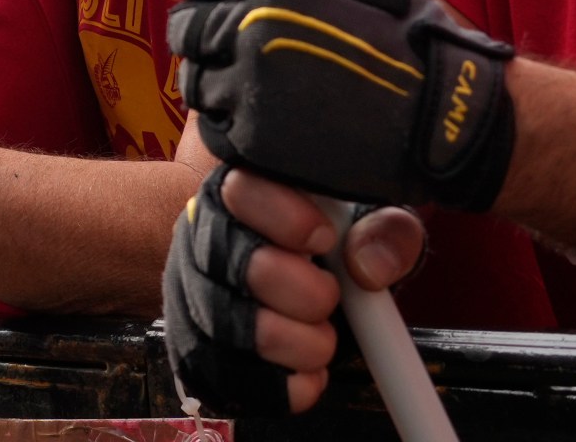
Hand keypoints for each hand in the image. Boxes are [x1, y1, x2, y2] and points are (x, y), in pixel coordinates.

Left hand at [164, 0, 515, 210]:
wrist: (443, 113)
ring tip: (269, 76)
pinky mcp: (254, 146)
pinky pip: (215, 127)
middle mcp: (250, 35)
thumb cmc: (405, 27)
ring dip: (219, 76)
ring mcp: (248, 94)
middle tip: (242, 36)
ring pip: (195, 81)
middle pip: (183, 28)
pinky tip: (273, 112)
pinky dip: (233, 120)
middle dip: (204, 27)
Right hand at [165, 167, 427, 415]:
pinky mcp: (193, 351)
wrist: (272, 280)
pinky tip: (304, 369)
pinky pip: (231, 381)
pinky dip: (283, 385)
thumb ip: (384, 230)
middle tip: (329, 297)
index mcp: (240, 193)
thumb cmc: (319, 244)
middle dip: (308, 295)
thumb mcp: (362, 223)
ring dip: (300, 345)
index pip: (244, 190)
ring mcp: (191, 297)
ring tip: (322, 338)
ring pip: (236, 332)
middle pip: (246, 268)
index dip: (288, 219)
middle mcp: (203, 240)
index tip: (326, 240)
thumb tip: (370, 265)